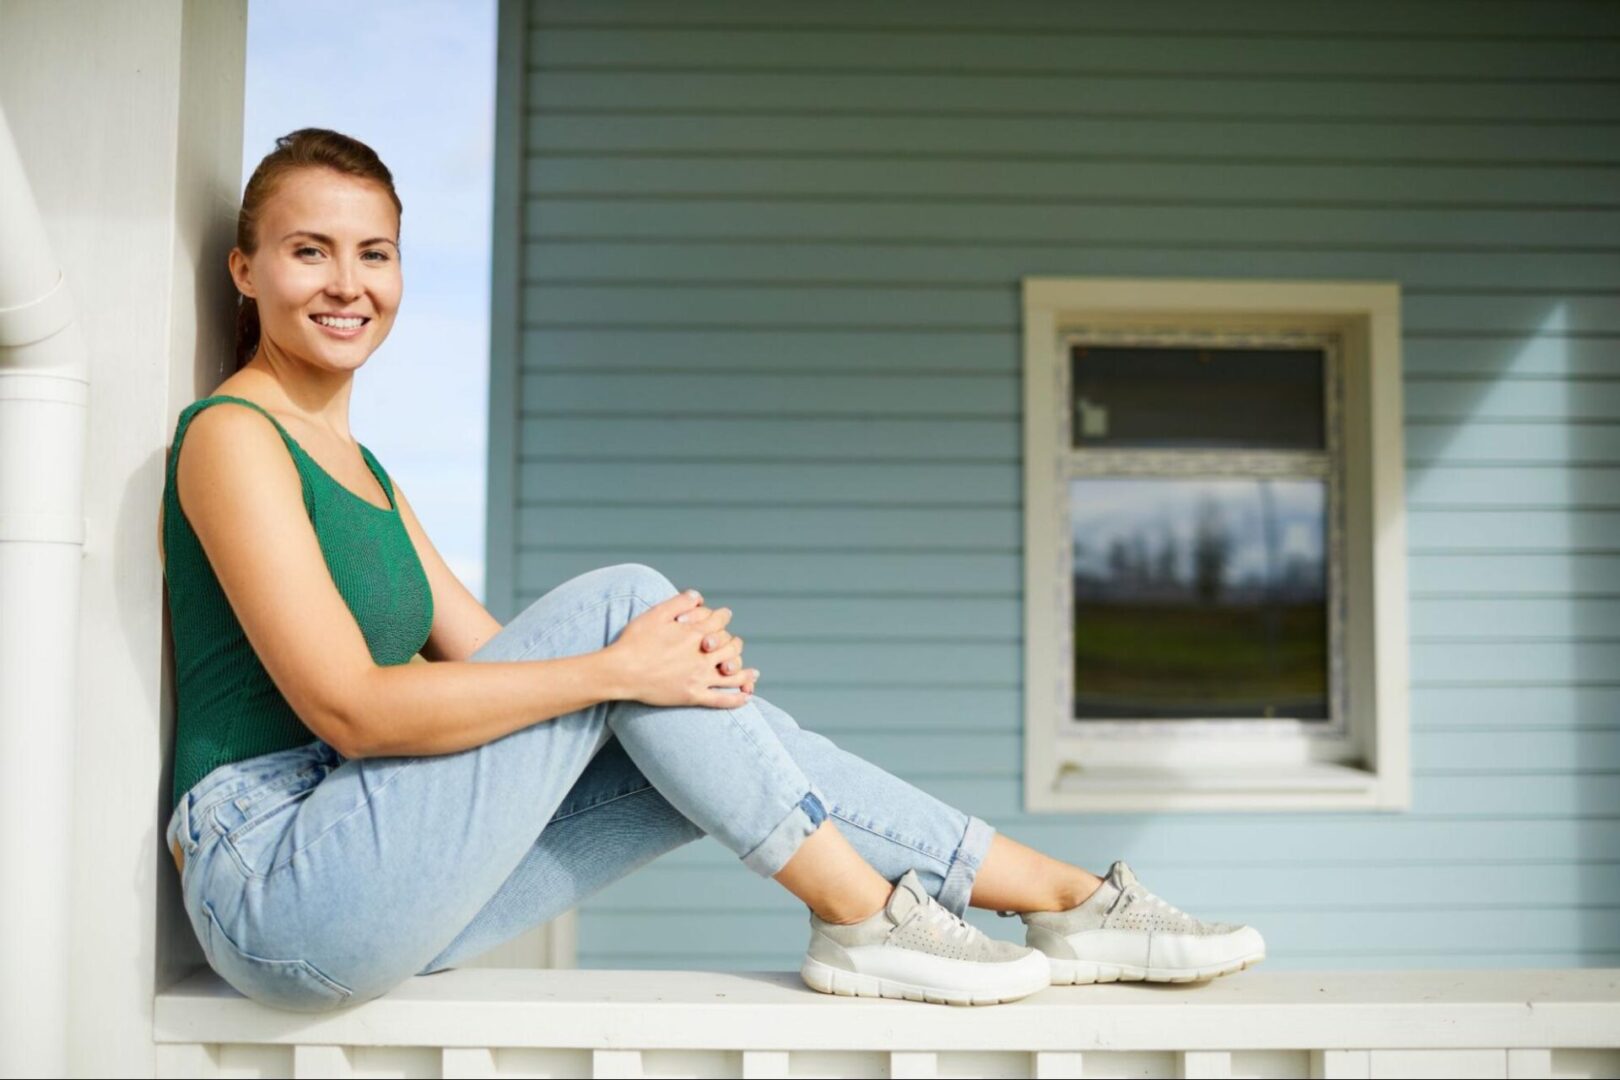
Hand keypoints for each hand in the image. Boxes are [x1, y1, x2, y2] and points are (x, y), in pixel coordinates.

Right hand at [608, 589, 759, 707]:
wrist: (621, 672)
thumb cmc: (634, 641)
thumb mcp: (655, 614)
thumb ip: (679, 603)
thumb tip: (698, 596)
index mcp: (694, 633)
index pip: (721, 621)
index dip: (724, 616)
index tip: (724, 616)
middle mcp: (702, 655)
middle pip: (732, 646)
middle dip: (734, 643)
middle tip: (733, 644)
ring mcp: (700, 677)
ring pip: (732, 674)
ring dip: (745, 672)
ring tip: (753, 673)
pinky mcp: (693, 697)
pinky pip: (722, 700)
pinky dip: (737, 699)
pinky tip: (746, 698)